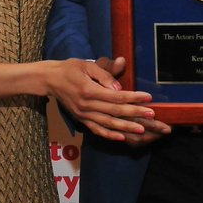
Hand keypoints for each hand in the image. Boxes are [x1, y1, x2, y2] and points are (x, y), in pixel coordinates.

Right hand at [50, 56, 167, 142]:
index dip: (133, 97)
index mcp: (88, 90)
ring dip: (126, 127)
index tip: (148, 97)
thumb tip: (119, 87)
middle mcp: (86, 106)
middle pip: (114, 111)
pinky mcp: (81, 120)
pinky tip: (122, 138)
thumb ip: (104, 74)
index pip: (115, 96)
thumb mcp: (86, 65)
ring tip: (142, 129)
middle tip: (152, 115)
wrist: (50, 80)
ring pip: (108, 124)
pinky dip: (109, 135)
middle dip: (135, 114)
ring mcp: (83, 115)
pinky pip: (97, 130)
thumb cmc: (70, 68)